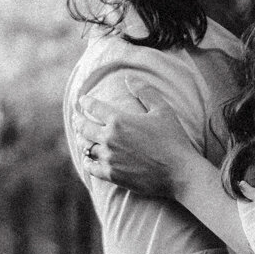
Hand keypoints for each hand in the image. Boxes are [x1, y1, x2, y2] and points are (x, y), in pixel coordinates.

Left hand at [74, 93, 199, 198]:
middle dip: (78, 120)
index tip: (82, 100)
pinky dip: (87, 161)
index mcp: (119, 120)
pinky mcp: (112, 175)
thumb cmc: (173, 139)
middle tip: (76, 118)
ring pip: (86, 147)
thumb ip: (145, 92)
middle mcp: (110, 138)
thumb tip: (128, 79)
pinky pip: (91, 167)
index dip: (86, 102)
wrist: (179, 172)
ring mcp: (109, 158)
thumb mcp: (163, 110)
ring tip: (81, 137)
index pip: (94, 107)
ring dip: (81, 140)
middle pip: (84, 127)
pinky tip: (88, 159)